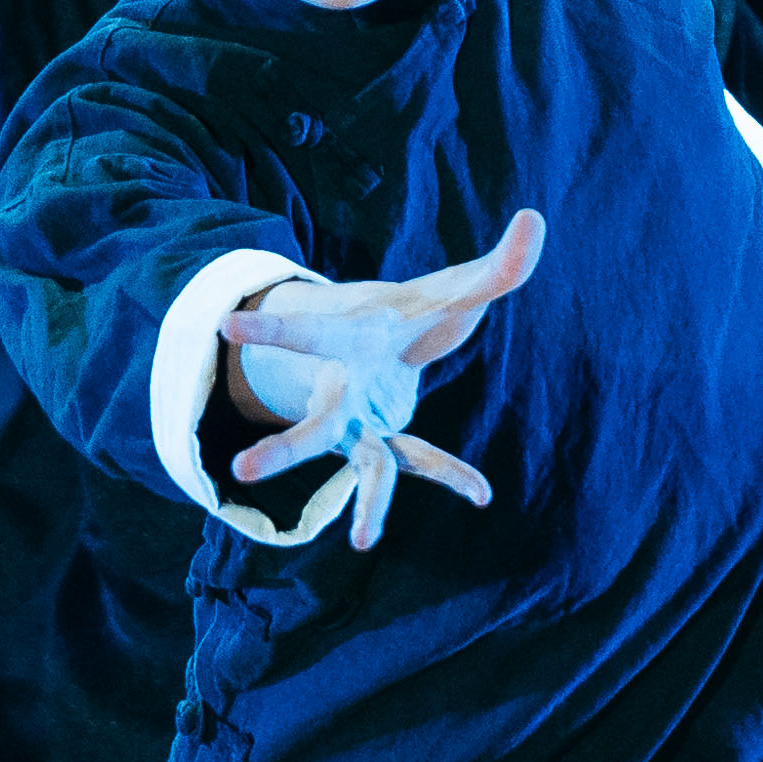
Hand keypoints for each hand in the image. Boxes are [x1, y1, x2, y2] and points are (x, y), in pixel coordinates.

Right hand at [214, 209, 547, 549]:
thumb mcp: (449, 287)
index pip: (303, 332)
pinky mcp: (385, 442)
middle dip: (285, 450)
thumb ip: (498, 262)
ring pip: (361, 467)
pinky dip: (453, 473)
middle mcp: (346, 388)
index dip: (269, 329)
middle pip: (314, 424)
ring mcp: (364, 423)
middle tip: (243, 472)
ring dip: (366, 502)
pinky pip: (416, 463)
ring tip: (364, 543)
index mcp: (349, 340)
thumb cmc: (406, 311)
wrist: (375, 346)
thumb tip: (535, 218)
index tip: (227, 327)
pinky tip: (483, 492)